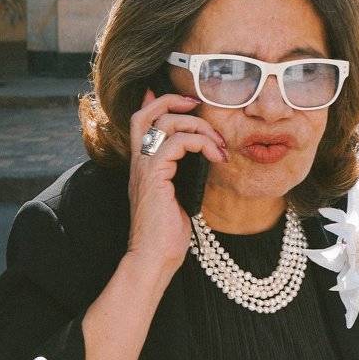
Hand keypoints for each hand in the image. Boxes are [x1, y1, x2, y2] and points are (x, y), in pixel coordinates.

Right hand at [126, 89, 227, 271]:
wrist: (154, 257)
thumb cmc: (167, 234)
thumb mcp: (179, 195)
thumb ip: (184, 173)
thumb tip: (204, 158)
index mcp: (143, 165)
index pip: (141, 122)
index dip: (158, 103)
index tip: (187, 102)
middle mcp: (139, 162)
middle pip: (145, 114)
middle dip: (174, 102)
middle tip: (200, 108)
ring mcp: (144, 168)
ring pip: (166, 124)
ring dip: (199, 127)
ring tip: (218, 144)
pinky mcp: (154, 175)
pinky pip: (178, 143)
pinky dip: (202, 143)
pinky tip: (216, 157)